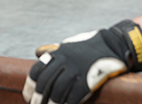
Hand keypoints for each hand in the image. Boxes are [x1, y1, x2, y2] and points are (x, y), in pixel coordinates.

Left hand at [23, 20, 141, 103]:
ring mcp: (77, 70)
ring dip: (50, 103)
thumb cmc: (90, 46)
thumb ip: (54, 51)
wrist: (114, 44)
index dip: (31, 85)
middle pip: (46, 82)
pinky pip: (73, 96)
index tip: (28, 95)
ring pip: (58, 91)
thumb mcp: (69, 44)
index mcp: (58, 52)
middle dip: (38, 97)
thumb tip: (38, 53)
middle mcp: (65, 61)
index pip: (37, 70)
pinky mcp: (88, 80)